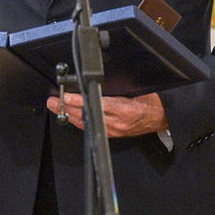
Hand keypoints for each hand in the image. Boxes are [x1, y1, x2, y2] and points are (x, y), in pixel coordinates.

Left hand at [46, 91, 167, 136]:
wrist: (162, 117)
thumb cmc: (150, 101)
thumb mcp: (135, 89)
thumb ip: (116, 87)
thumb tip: (95, 80)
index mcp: (125, 109)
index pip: (96, 104)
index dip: (78, 101)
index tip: (65, 96)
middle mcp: (118, 122)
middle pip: (87, 115)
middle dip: (67, 108)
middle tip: (52, 101)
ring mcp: (115, 130)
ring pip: (87, 123)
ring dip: (69, 114)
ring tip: (55, 106)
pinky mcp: (113, 134)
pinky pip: (92, 127)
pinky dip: (80, 121)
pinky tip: (70, 115)